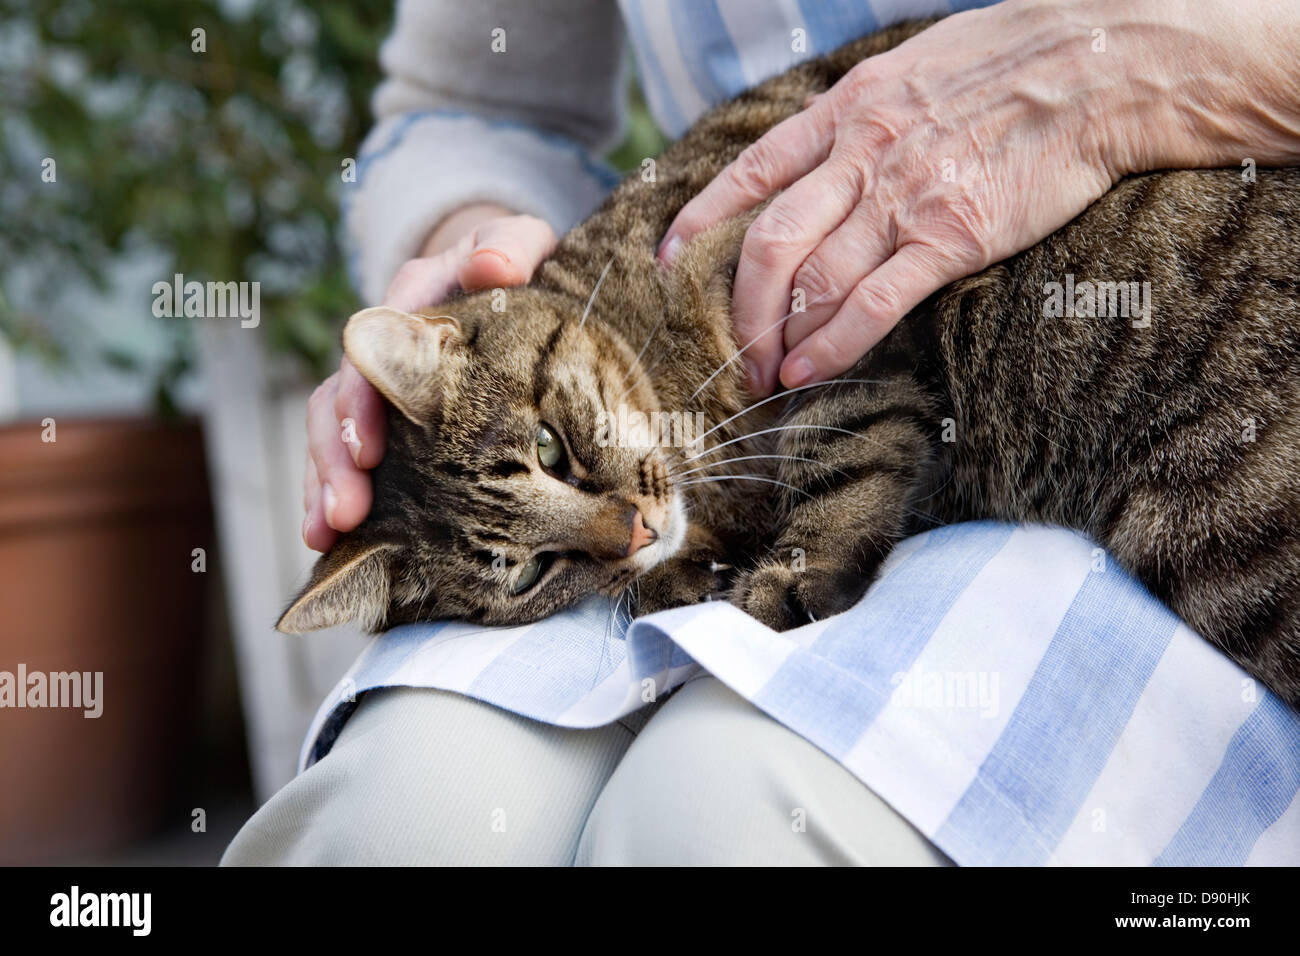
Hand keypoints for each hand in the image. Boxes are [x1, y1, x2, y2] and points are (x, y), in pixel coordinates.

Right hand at [302, 206, 555, 549]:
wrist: (505, 271)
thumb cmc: (515, 261)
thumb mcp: (520, 242)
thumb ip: (509, 246)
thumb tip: (494, 266)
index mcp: (410, 301)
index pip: (371, 350)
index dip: (364, 399)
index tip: (370, 449)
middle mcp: (380, 345)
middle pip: (339, 400)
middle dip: (336, 459)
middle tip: (344, 512)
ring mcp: (379, 385)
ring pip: (332, 434)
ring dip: (323, 485)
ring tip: (325, 535)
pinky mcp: (388, 420)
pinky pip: (350, 458)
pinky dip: (333, 494)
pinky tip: (330, 540)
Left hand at [658, 0, 1299, 396]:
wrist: (1102, 68)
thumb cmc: (1014, 64)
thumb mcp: (915, 69)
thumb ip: (865, 117)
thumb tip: (830, 159)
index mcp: (849, 109)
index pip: (752, 171)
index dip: (701, 219)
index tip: (668, 258)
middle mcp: (862, 155)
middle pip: (767, 243)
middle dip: (737, 307)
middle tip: (731, 351)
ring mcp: (903, 199)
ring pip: (812, 281)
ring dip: (777, 338)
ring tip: (763, 376)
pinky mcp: (951, 239)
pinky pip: (873, 303)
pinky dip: (833, 344)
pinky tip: (809, 373)